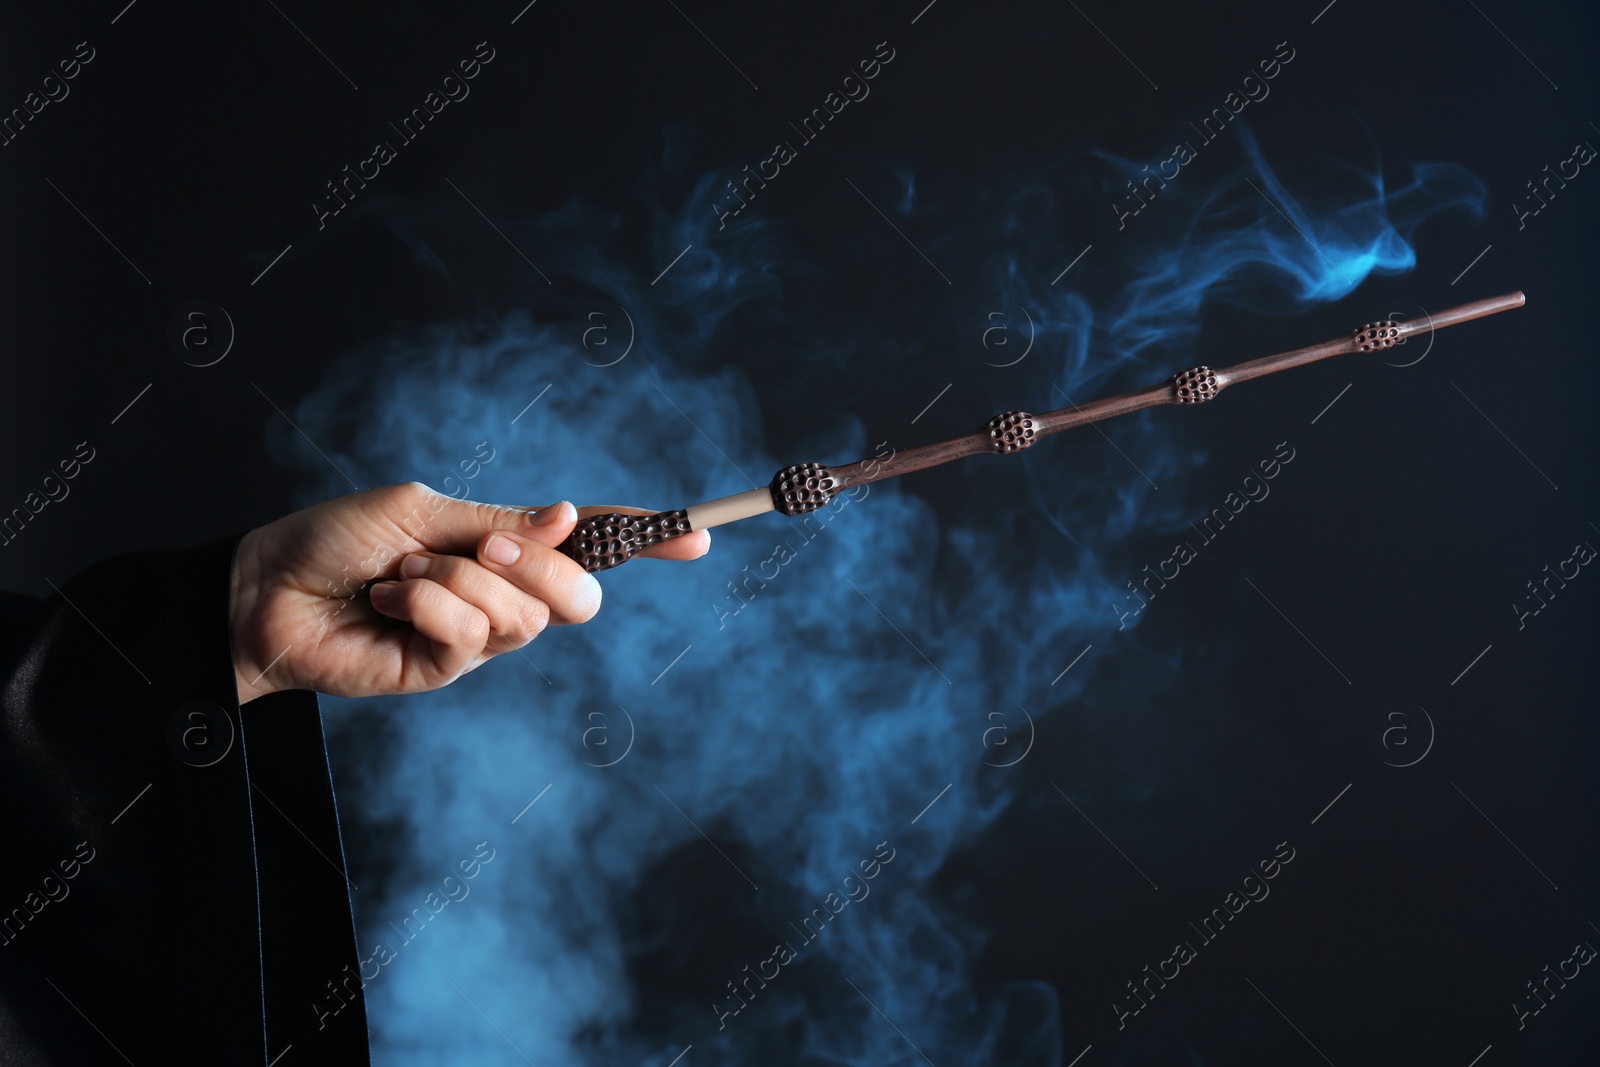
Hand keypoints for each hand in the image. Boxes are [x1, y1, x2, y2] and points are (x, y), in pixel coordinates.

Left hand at [228, 482, 708, 703]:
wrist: (267, 589)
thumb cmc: (338, 538)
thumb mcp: (426, 512)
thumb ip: (501, 524)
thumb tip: (571, 518)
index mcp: (506, 547)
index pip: (591, 545)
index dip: (646, 540)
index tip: (698, 535)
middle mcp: (503, 595)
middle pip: (579, 597)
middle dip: (545, 567)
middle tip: (487, 548)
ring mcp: (477, 638)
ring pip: (525, 617)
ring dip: (459, 581)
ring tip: (401, 575)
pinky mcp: (444, 671)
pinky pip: (472, 638)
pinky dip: (431, 606)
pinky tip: (390, 602)